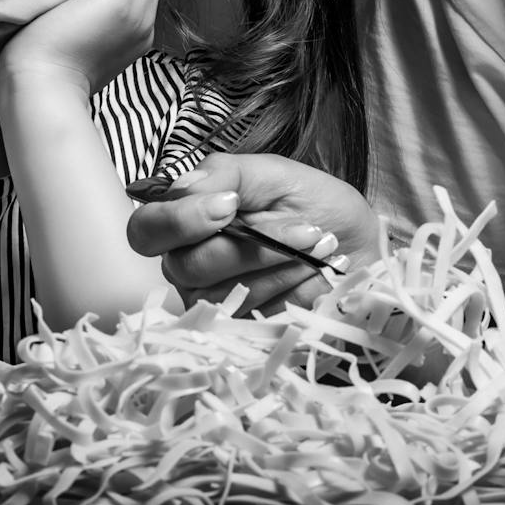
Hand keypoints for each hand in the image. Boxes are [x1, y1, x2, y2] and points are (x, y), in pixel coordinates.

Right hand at [126, 153, 379, 313]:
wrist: (360, 246)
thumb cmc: (315, 206)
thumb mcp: (275, 173)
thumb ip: (227, 173)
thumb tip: (183, 187)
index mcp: (186, 222)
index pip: (145, 231)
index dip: (178, 221)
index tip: (229, 206)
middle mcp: (189, 265)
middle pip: (187, 267)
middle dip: (249, 245)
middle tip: (301, 226)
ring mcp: (214, 303)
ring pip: (223, 294)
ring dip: (277, 264)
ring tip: (314, 245)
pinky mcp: (243, 331)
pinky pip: (254, 317)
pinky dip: (289, 289)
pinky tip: (311, 273)